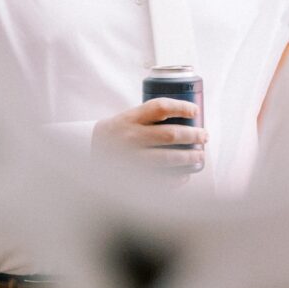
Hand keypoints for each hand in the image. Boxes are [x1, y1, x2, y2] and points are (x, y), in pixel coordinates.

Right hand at [91, 99, 207, 172]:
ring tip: (199, 155)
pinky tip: (185, 176)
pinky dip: (175, 179)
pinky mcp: (131, 176)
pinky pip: (159, 180)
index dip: (181, 107)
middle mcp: (130, 137)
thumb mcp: (127, 118)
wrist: (84, 153)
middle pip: (169, 135)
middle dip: (193, 135)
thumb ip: (149, 117)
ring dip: (188, 157)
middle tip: (204, 136)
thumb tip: (186, 116)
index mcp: (130, 119)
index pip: (160, 107)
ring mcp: (131, 158)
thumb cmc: (115, 133)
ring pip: (167, 158)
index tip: (195, 110)